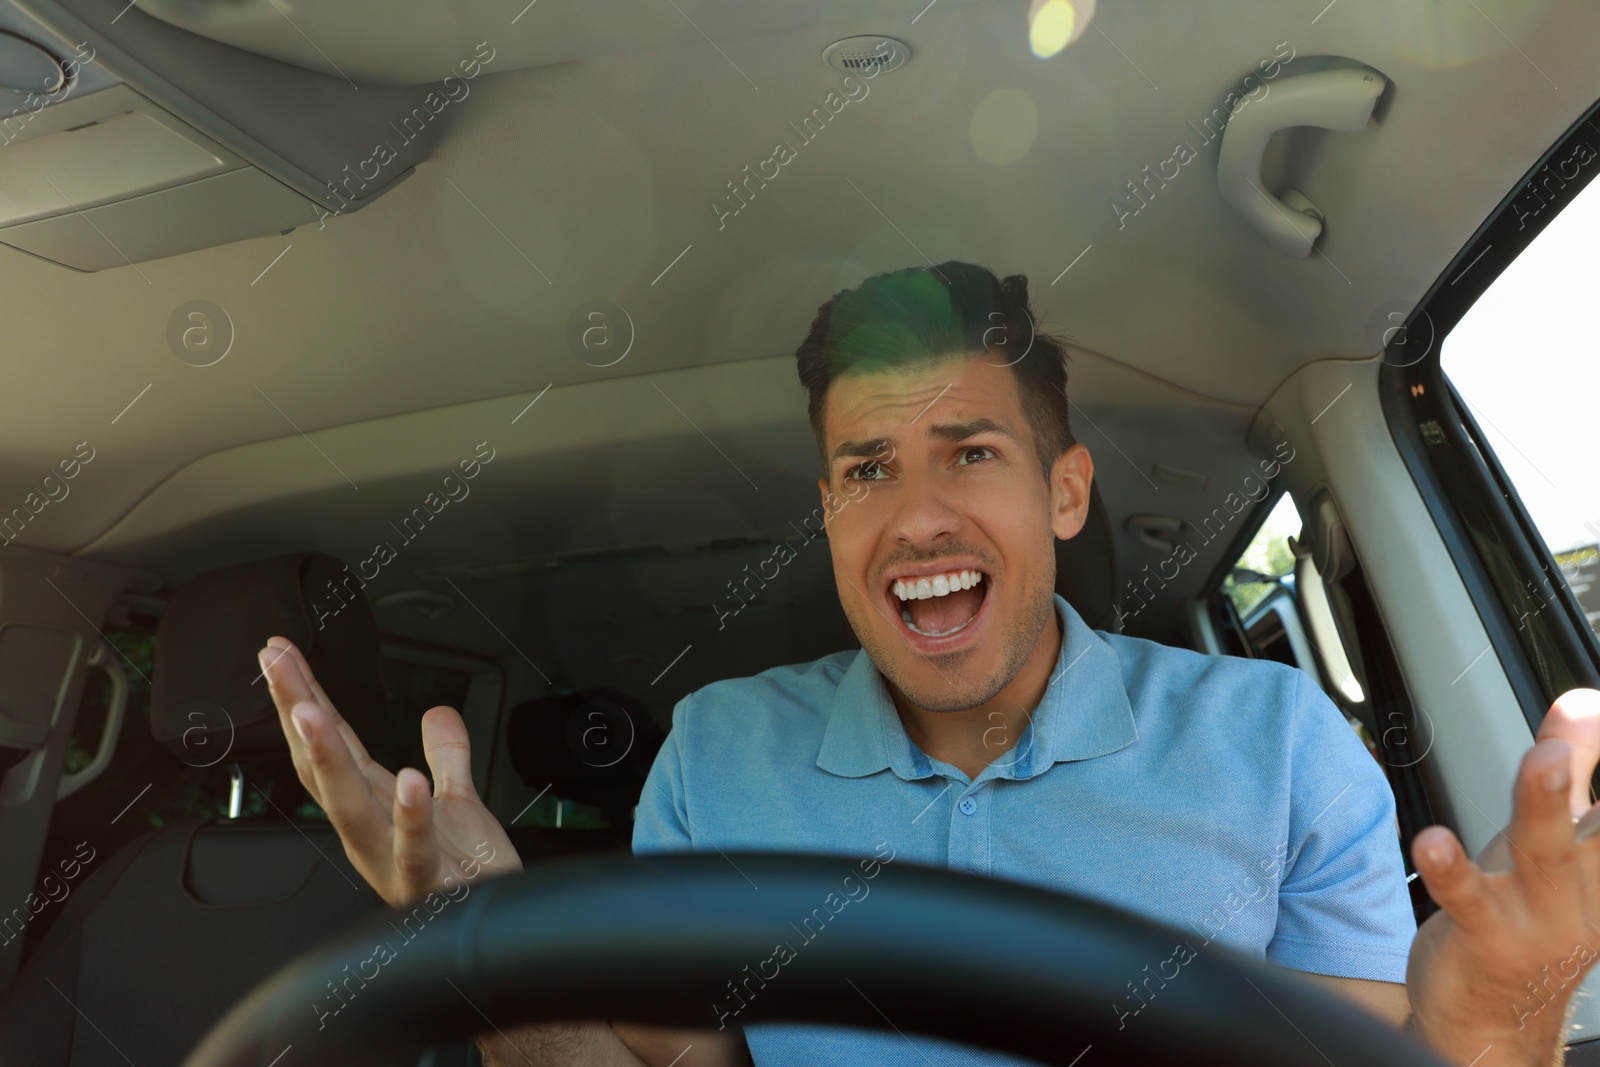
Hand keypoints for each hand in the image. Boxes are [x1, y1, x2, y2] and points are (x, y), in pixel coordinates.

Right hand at [259, 636, 521, 905]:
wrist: (500, 930)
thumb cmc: (472, 874)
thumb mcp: (459, 803)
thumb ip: (448, 756)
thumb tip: (437, 711)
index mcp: (374, 806)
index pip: (332, 742)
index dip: (304, 695)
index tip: (279, 653)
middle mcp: (372, 832)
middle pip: (323, 767)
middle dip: (294, 714)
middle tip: (273, 664)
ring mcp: (394, 859)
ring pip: (350, 807)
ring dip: (327, 759)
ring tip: (309, 711)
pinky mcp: (431, 884)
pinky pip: (415, 851)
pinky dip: (409, 818)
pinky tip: (408, 782)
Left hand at [1408, 688, 1599, 1065]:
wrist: (1493, 1024)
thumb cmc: (1524, 921)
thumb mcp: (1553, 843)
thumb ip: (1572, 773)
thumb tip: (1584, 702)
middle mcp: (1580, 894)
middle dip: (1595, 783)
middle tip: (1588, 737)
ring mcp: (1535, 920)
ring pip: (1545, 856)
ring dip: (1544, 804)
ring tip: (1544, 761)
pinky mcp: (1482, 939)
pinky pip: (1468, 902)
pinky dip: (1452, 870)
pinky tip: (1434, 841)